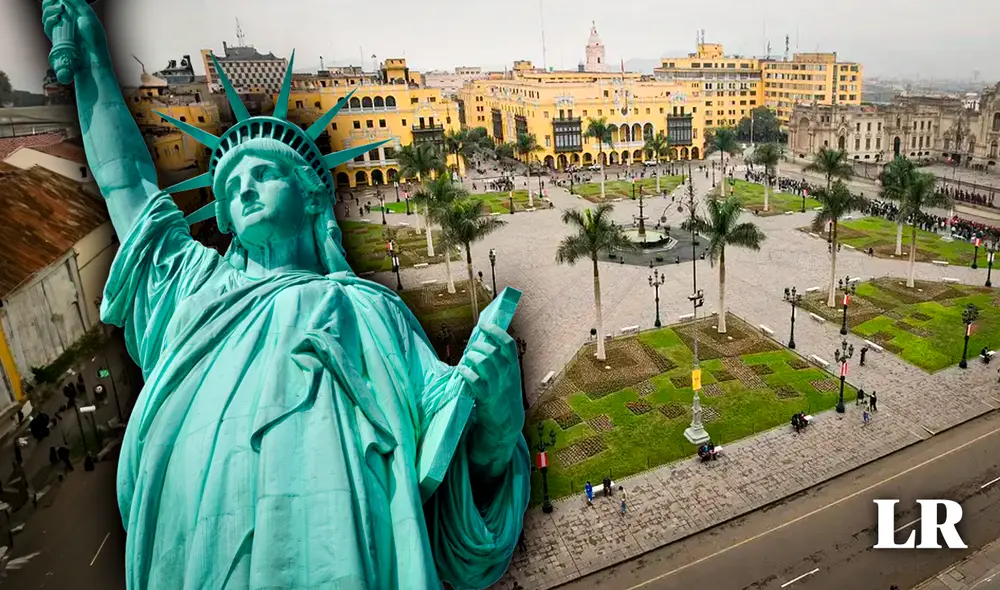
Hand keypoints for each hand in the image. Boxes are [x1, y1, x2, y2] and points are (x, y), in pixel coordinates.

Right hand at [42, 0, 107, 78]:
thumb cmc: (94, 39)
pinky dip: (49, 20)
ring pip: (47, 17)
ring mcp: (61, 31)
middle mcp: (67, 22)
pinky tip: (55, 18)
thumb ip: (77, 3)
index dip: (55, 0)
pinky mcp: (56, 40)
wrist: (93, 60)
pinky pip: (47, 27)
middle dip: (50, 3)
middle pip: (50, 8)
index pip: (60, 3)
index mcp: (76, 15)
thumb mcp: (88, 16)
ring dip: (50, 10)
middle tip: (58, 4)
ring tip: (59, 11)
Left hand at [455, 324, 523, 468]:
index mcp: (513, 368)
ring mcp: (497, 387)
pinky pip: (475, 381)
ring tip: (466, 359)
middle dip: (478, 346)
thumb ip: (500, 362)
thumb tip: (486, 342)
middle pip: (493, 352)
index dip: (496, 332)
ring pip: (484, 363)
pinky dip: (466, 373)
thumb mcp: (508, 377)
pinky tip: (461, 371)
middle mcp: (507, 376)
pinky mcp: (486, 398)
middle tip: (471, 348)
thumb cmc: (504, 397)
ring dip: (471, 357)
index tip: (484, 325)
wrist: (507, 424)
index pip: (508, 345)